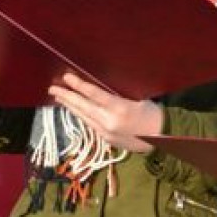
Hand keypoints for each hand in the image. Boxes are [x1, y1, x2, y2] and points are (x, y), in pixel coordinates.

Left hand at [48, 72, 162, 152]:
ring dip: (70, 106)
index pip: (93, 94)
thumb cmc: (151, 113)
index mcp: (119, 108)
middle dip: (67, 96)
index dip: (78, 85)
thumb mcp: (136, 98)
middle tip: (53, 88)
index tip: (67, 77)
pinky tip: (74, 110)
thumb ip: (116, 95)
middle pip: (83, 107)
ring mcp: (106, 133)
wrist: (163, 137)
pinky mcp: (106, 140)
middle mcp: (109, 122)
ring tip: (59, 97)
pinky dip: (80, 115)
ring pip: (83, 117)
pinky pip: (89, 124)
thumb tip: (97, 88)